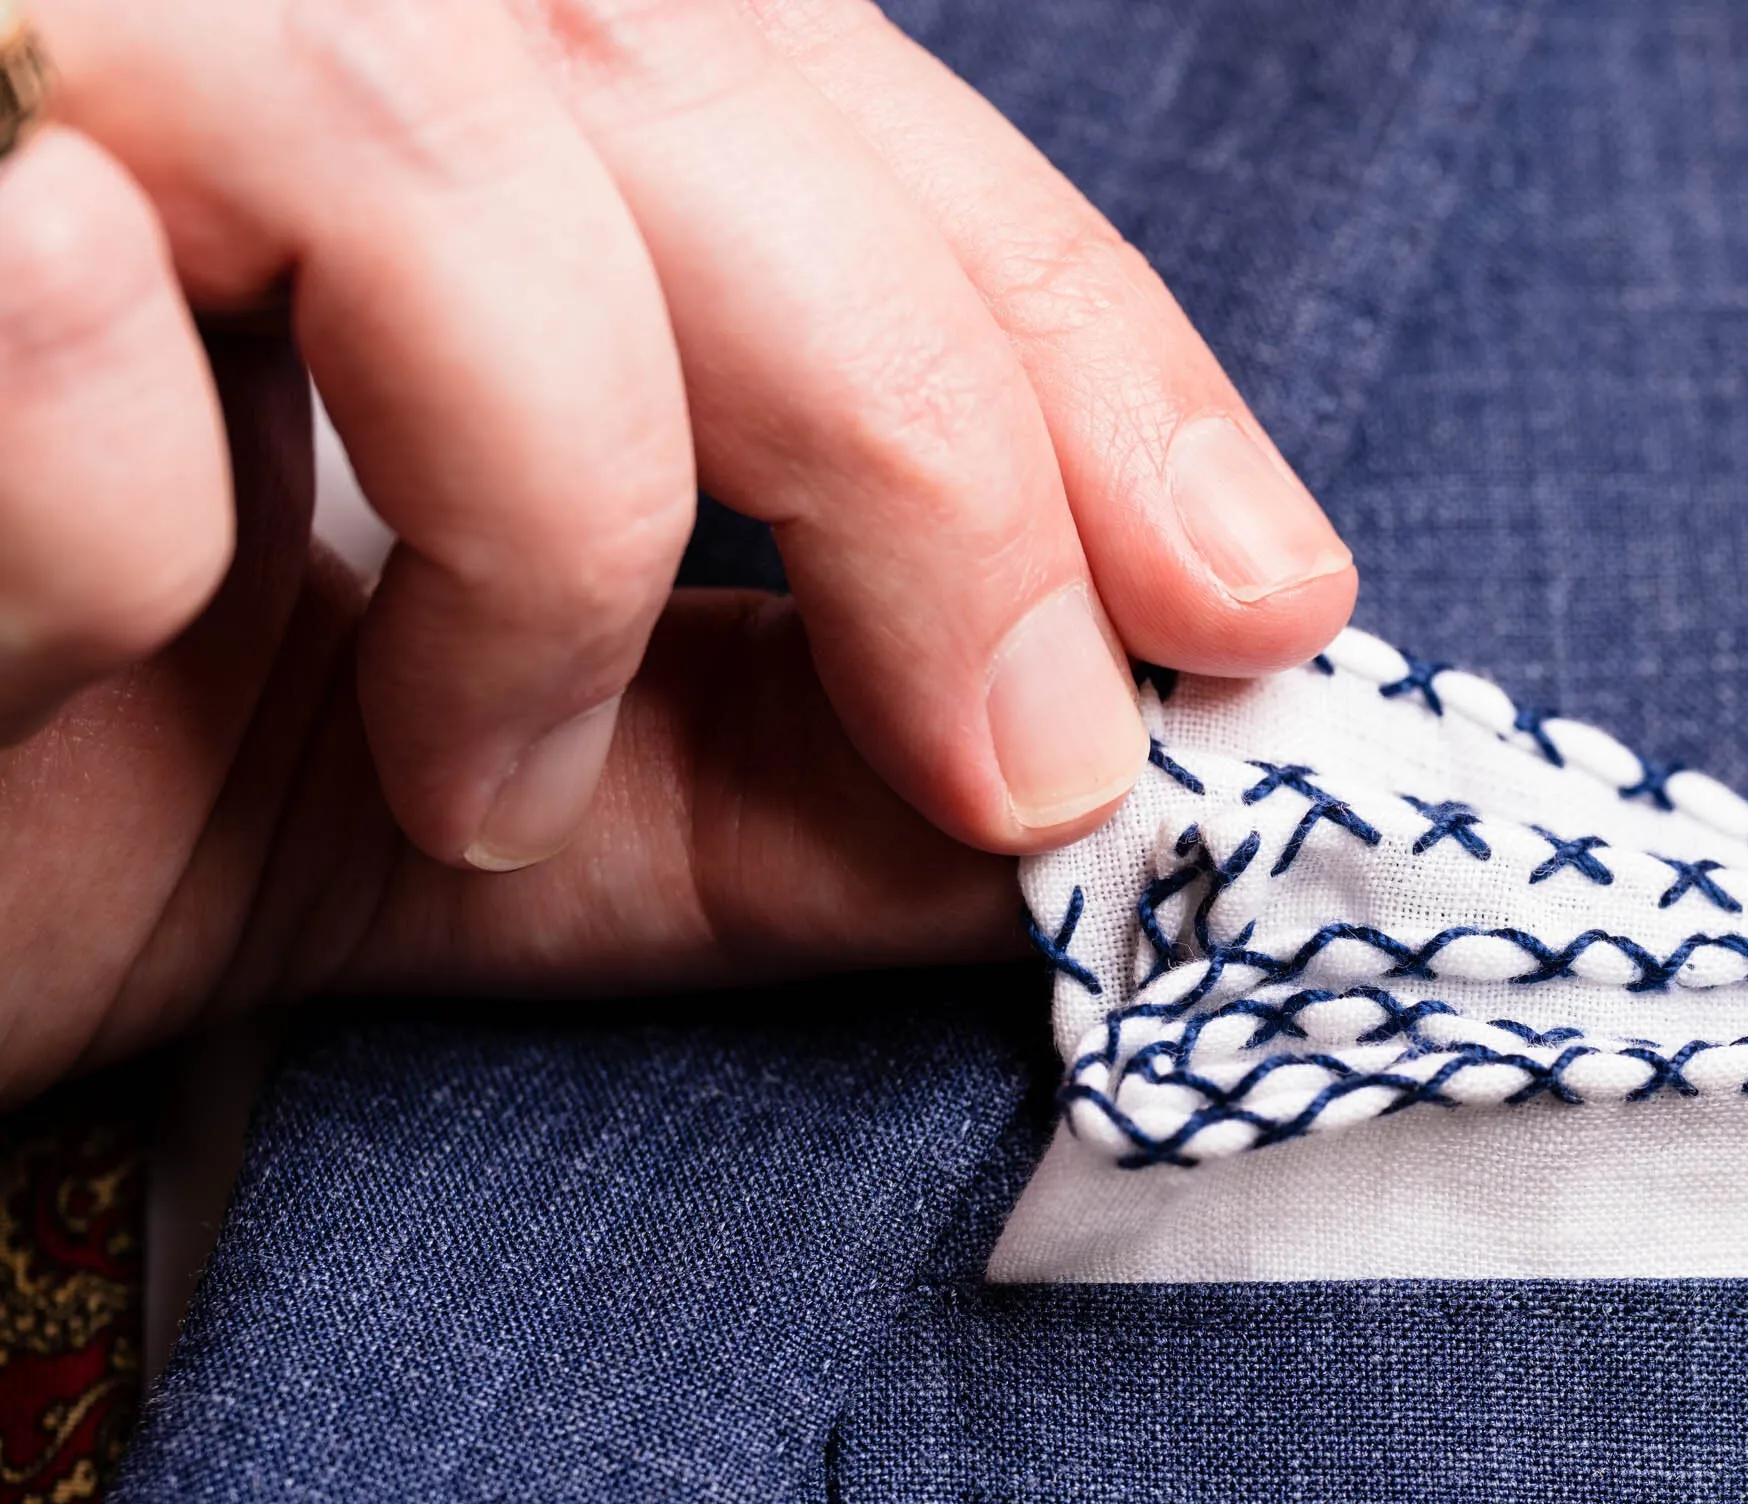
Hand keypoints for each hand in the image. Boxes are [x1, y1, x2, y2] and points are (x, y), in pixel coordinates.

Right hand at [0, 0, 1356, 1106]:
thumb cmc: (16, 816)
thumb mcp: (457, 809)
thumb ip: (756, 774)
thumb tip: (1094, 798)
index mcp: (353, 86)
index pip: (790, 84)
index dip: (1067, 323)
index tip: (1259, 590)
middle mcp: (183, 15)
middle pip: (678, 59)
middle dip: (941, 429)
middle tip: (1048, 761)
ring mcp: (17, 80)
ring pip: (427, 112)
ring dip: (572, 495)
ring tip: (499, 771)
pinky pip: (54, 283)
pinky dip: (167, 504)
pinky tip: (170, 643)